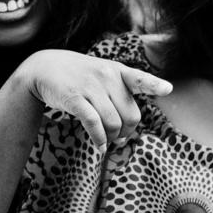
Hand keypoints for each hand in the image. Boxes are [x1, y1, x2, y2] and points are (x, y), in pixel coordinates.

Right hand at [16, 49, 172, 146]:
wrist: (44, 67)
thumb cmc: (80, 76)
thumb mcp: (103, 73)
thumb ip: (121, 92)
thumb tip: (130, 129)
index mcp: (118, 71)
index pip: (140, 79)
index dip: (154, 85)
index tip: (168, 89)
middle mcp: (106, 76)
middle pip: (131, 115)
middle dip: (127, 132)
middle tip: (119, 136)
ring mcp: (90, 87)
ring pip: (113, 123)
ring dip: (113, 138)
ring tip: (108, 140)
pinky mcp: (74, 98)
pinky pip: (93, 124)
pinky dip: (99, 139)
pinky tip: (100, 146)